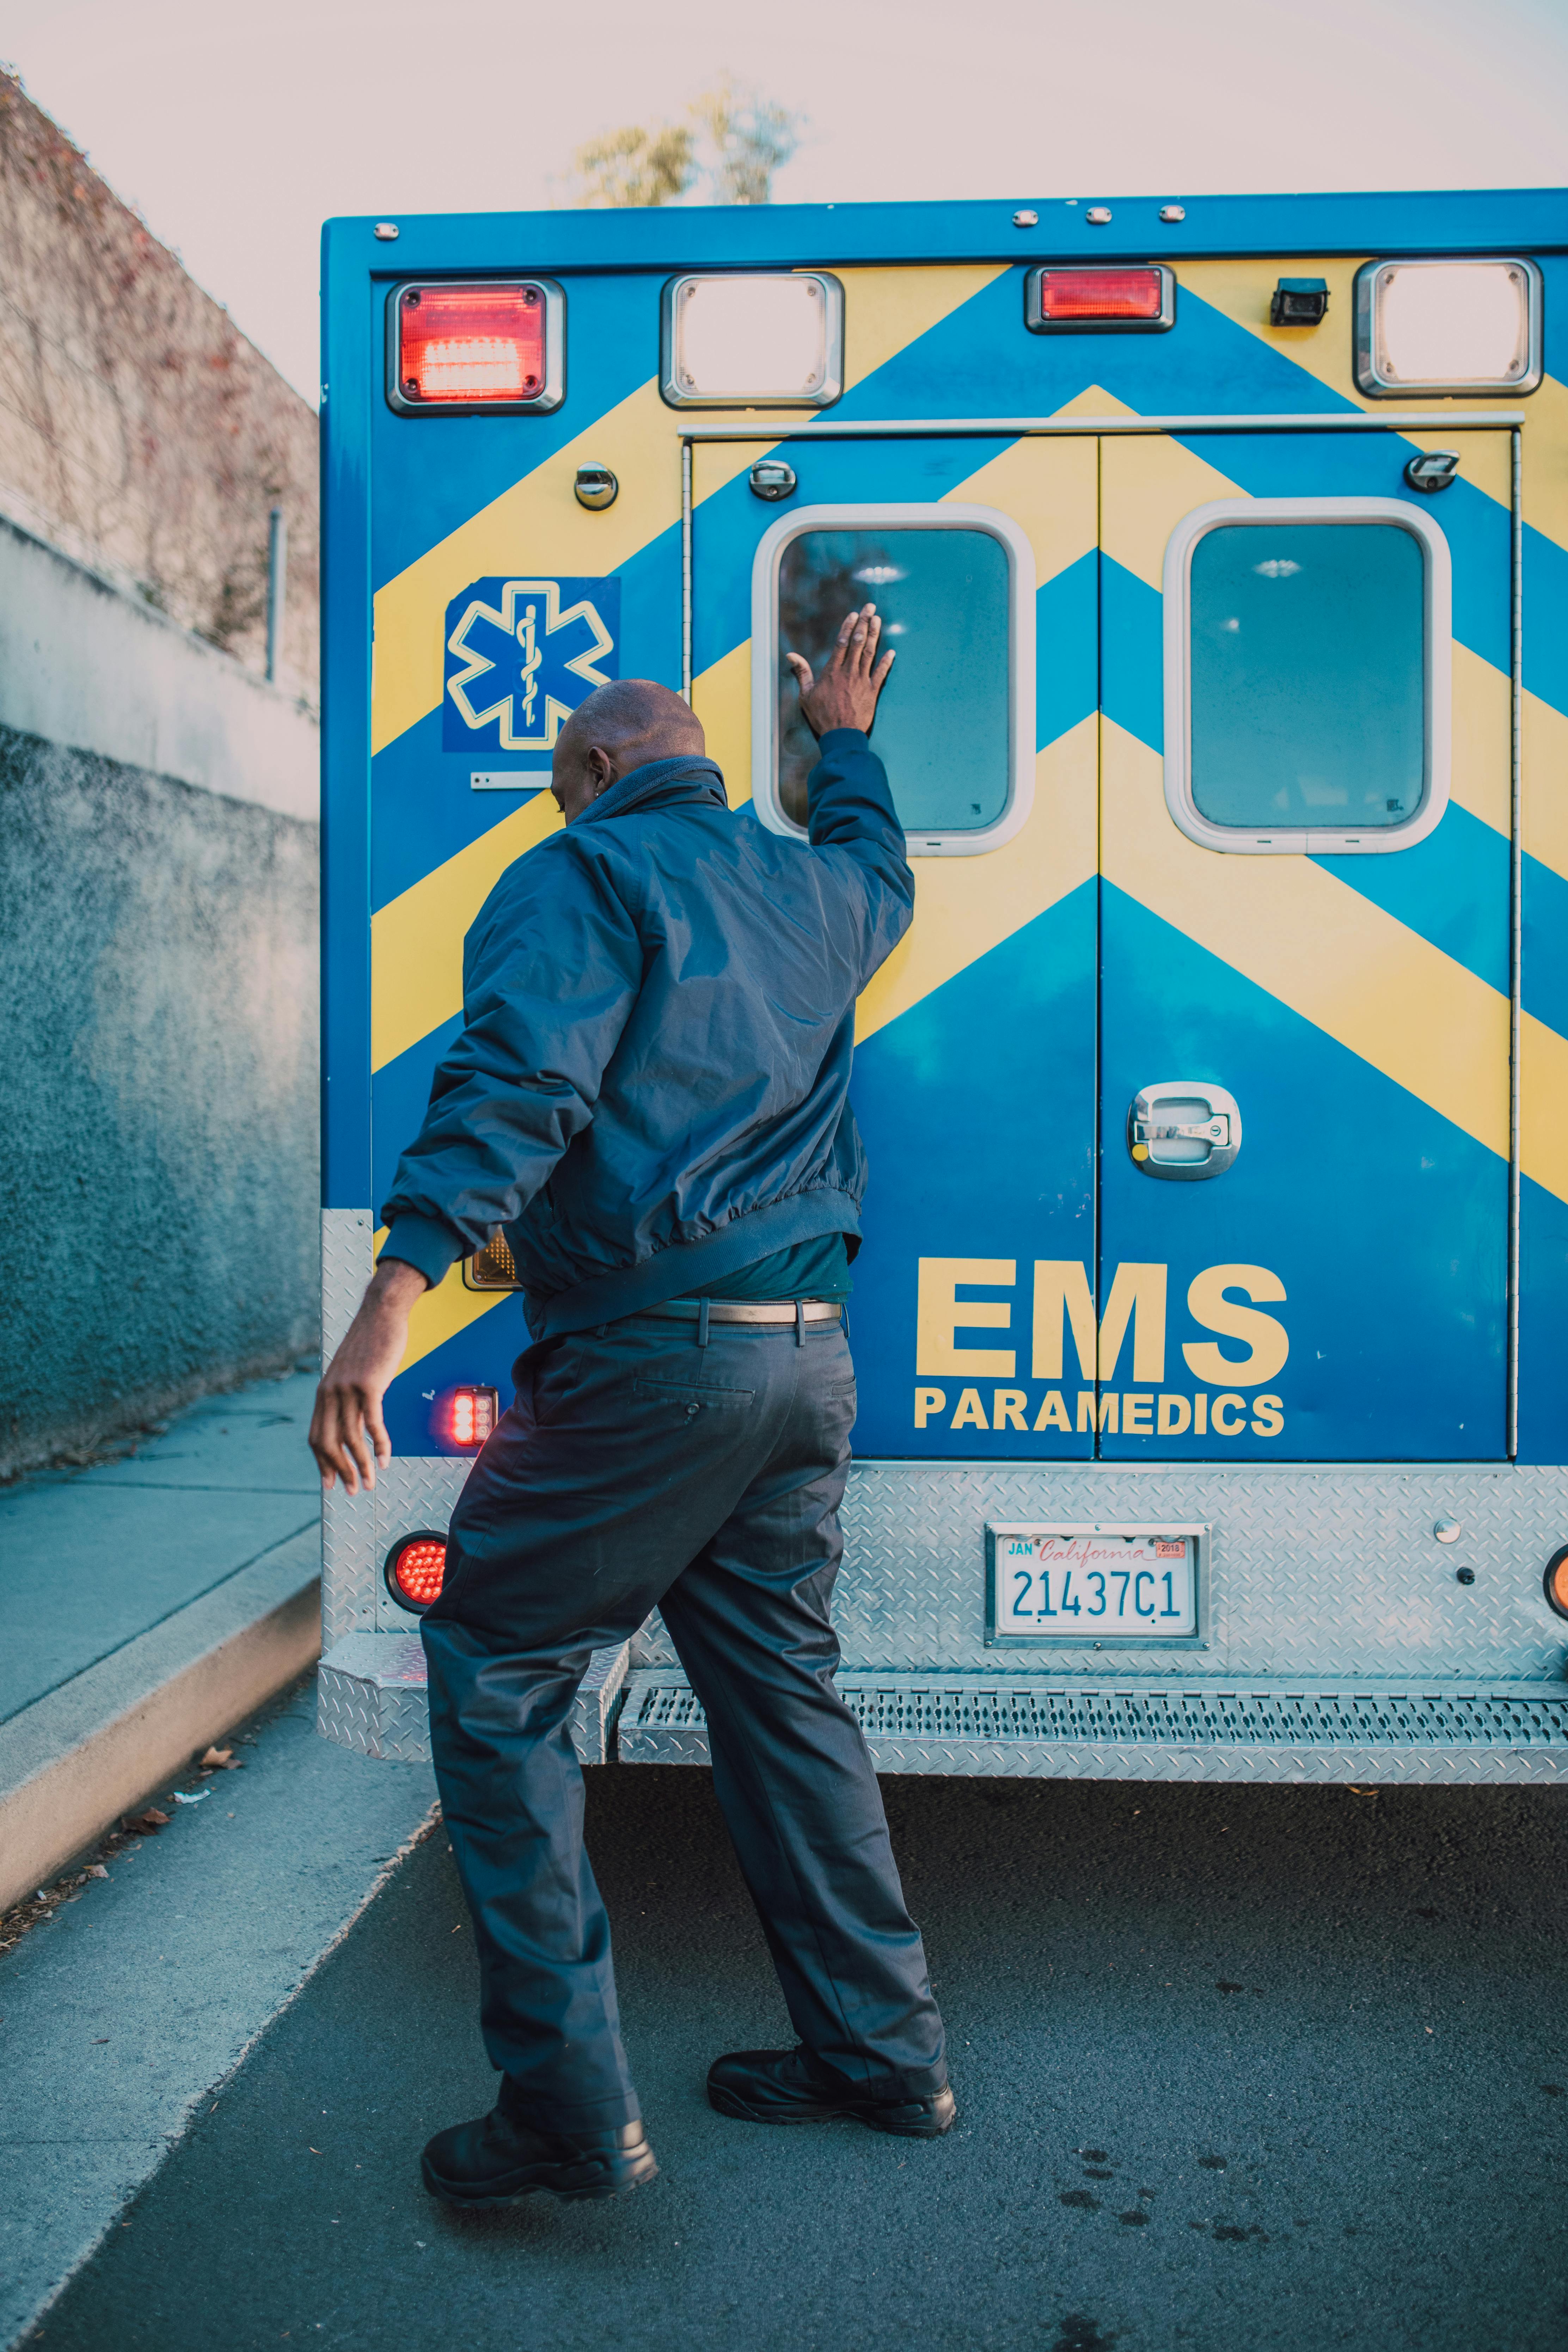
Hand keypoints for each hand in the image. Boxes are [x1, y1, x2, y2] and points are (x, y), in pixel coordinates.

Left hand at [309, 1258, 428, 1493]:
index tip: (330, 1484)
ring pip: (350, 1438)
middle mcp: (330, 1393)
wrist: (381, 1312)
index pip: (315, 1437)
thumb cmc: (371, 1343)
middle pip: (328, 1443)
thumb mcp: (352, 1372)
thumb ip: (348, 1395)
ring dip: (361, 1465)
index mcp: (324, 1393)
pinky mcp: (368, 1385)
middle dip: (340, 1472)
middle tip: (353, 1491)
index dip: (322, 1464)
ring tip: (371, 1482)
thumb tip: (354, 1420)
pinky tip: (384, 1459)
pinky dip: (378, 1445)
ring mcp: (347, 1388)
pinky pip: (372, 1424)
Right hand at [787, 603, 894, 739]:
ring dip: (875, 635)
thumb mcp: (806, 695)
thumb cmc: (821, 717)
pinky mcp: (872, 692)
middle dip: (864, 623)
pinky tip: (892, 652)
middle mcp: (848, 672)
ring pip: (870, 653)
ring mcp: (862, 681)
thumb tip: (791, 655)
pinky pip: (881, 674)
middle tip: (870, 608)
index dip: (848, 627)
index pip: (842, 643)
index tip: (854, 614)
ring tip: (878, 620)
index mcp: (832, 671)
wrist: (840, 735)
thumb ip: (801, 673)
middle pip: (858, 642)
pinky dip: (887, 662)